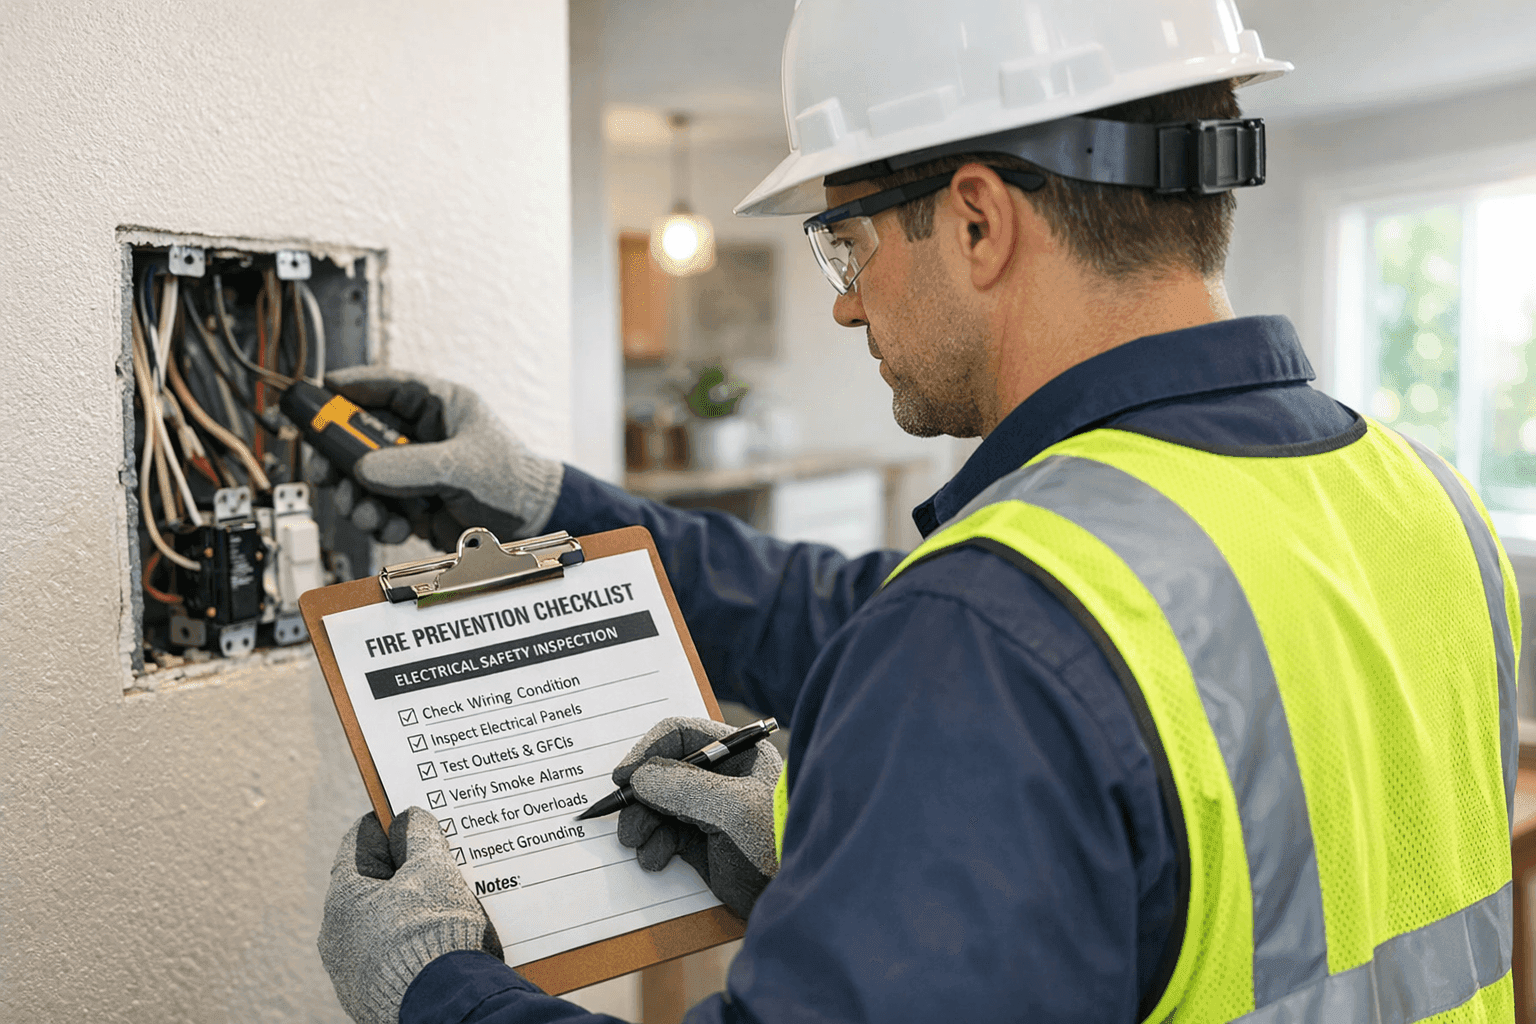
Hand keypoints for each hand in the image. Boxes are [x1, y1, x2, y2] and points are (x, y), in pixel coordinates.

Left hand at [319, 807, 501, 1023]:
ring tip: (445, 901)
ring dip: (406, 908)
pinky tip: (439, 938)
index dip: (385, 824)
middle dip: (402, 869)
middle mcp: (335, 936)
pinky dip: (410, 942)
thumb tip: (410, 817)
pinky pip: (389, 955)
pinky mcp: (369, 997)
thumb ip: (420, 836)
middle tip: (437, 858)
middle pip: (369, 885)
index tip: (407, 814)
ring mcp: (350, 971)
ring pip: (379, 923)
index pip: (357, 843)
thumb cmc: (434, 931)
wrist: (445, 1004)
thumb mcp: (433, 869)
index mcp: (342, 898)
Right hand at [320, 367, 563, 549]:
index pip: (387, 386)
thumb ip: (413, 467)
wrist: (528, 525)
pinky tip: (394, 527)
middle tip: (325, 474)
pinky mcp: (409, 500)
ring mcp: (411, 468)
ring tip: (366, 513)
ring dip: (356, 497)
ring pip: (361, 475)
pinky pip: (376, 506)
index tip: (317, 393)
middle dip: (339, 457)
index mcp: (438, 406)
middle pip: (359, 434)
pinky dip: (378, 520)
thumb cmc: (512, 480)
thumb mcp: (464, 467)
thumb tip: (361, 469)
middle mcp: (419, 434)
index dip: (349, 388)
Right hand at [614, 717, 780, 918]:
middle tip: (625, 820)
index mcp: (739, 754)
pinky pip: (667, 835)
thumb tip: (640, 777)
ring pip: (661, 805)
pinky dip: (653, 845)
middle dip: (642, 795)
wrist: (800, 900)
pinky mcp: (704, 844)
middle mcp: (723, 777)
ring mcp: (712, 811)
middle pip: (665, 772)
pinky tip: (653, 859)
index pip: (682, 735)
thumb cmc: (776, 844)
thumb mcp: (733, 810)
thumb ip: (685, 788)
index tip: (622, 776)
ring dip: (643, 822)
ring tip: (635, 843)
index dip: (648, 751)